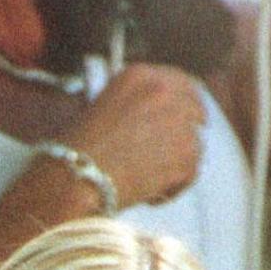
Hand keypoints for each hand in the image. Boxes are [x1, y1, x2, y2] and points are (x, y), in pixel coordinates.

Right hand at [65, 64, 208, 210]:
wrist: (75, 178)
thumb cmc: (75, 151)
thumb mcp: (99, 109)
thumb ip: (130, 104)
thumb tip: (147, 118)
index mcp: (139, 76)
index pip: (178, 82)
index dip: (182, 103)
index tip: (180, 118)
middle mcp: (162, 91)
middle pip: (195, 108)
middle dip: (185, 131)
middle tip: (172, 153)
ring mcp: (178, 121)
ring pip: (195, 142)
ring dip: (178, 161)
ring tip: (151, 179)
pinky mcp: (186, 153)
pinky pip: (192, 171)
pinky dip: (175, 186)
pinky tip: (151, 194)